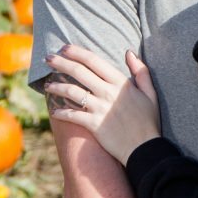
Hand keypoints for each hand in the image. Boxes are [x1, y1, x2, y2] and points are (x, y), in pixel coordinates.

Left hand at [45, 44, 159, 164]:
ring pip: (71, 92)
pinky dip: (61, 113)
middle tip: (47, 58)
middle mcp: (107, 92)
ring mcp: (100, 108)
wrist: (145, 149)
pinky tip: (54, 112)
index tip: (64, 48)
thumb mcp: (150, 93)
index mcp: (120, 82)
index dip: (76, 52)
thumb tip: (129, 52)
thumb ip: (141, 71)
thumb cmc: (148, 122)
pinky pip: (72, 116)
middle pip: (79, 71)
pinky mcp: (94, 125)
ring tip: (47, 86)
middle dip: (60, 62)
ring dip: (56, 87)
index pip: (93, 60)